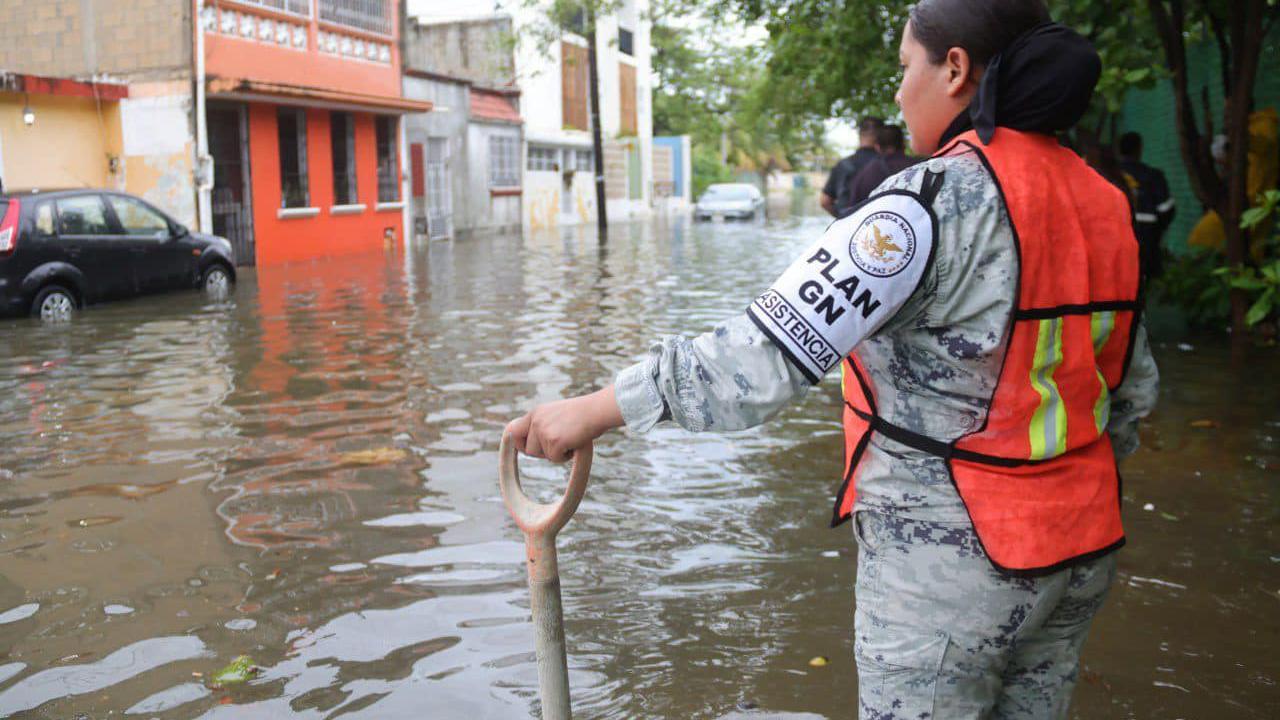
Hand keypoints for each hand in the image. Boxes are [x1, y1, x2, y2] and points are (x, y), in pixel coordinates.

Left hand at [506, 386, 623, 462]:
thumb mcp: (557, 414)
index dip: (518, 443)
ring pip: (542, 455)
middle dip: (542, 452)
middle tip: (560, 444)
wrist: (597, 410)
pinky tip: (574, 443)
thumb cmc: (583, 414)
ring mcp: (543, 430)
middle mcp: (536, 420)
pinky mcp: (554, 441)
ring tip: (570, 440)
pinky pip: (554, 459)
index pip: (514, 430)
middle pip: (528, 449)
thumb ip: (544, 425)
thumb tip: (534, 445)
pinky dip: (566, 456)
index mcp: (536, 412)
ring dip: (556, 454)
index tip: (524, 449)